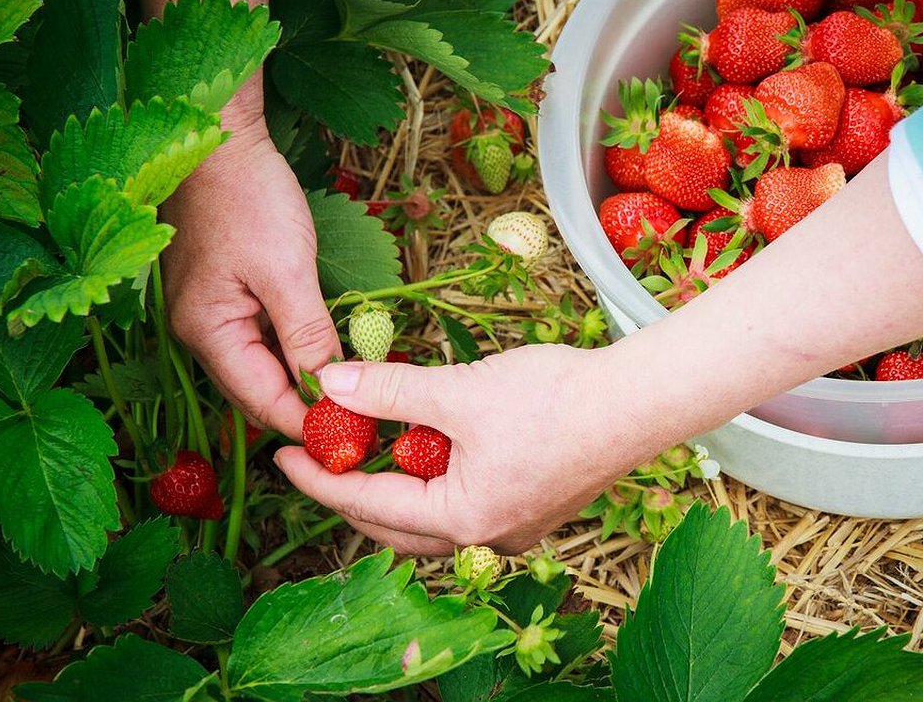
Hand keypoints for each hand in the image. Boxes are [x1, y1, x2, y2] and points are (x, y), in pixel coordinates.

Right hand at [161, 123, 340, 438]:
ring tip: (358, 393)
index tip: (358, 436)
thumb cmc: (247, 196)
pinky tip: (331, 352)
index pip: (263, 404)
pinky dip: (297, 351)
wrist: (219, 136)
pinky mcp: (227, 296)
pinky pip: (265, 340)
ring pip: (265, 368)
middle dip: (309, 410)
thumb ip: (307, 334)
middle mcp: (201, 333)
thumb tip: (330, 390)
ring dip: (306, 382)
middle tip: (365, 420)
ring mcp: (212, 315)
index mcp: (207, 333)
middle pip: (260, 394)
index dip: (311, 424)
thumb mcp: (287, 268)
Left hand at [273, 344, 650, 554]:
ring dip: (397, 483)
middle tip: (319, 455)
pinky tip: (429, 444)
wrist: (639, 401)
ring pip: (431, 517)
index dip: (319, 478)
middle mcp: (486, 537)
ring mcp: (513, 527)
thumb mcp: (459, 390)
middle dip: (352, 490)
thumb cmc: (556, 398)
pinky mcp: (532, 507)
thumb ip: (390, 391)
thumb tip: (329, 385)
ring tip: (370, 445)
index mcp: (462, 519)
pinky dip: (435, 479)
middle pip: (395, 524)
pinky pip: (464, 504)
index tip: (284, 455)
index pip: (367, 505)